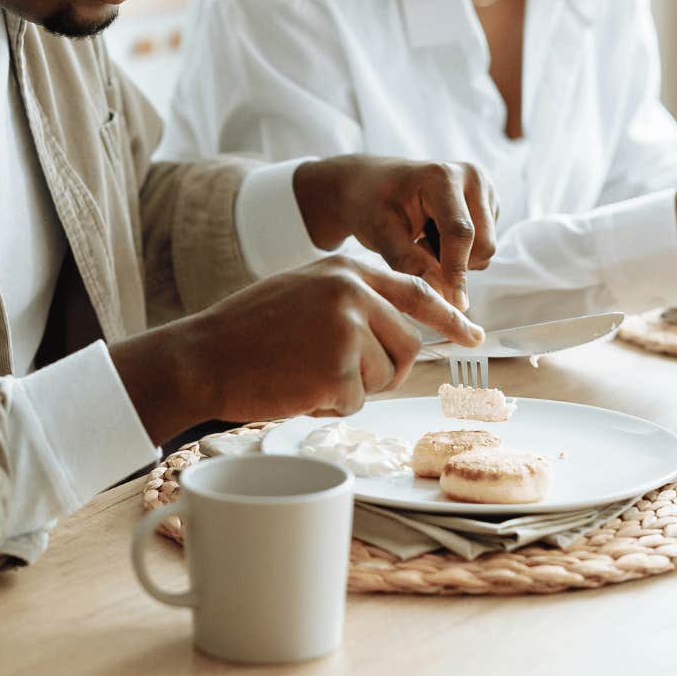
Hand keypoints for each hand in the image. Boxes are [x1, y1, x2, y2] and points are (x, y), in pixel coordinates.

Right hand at [110, 255, 485, 440]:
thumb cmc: (247, 331)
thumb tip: (401, 327)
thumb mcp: (303, 292)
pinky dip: (329, 404)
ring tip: (306, 373)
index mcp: (345, 271)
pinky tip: (296, 387)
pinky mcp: (337, 369)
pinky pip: (355, 401)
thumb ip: (352, 299)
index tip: (474, 335)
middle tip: (341, 375)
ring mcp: (346, 330)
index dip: (449, 318)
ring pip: (383, 376)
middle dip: (383, 370)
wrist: (202, 356)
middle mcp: (352, 293)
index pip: (416, 292)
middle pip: (406, 345)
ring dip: (352, 387)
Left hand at [291, 156, 497, 309]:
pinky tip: (434, 236)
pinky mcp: (488, 204)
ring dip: (455, 259)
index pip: (460, 233)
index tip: (454, 306)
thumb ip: (411, 263)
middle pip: (483, 244)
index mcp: (443, 177)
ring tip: (422, 241)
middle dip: (454, 263)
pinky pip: (483, 246)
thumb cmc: (370, 204)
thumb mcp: (381, 233)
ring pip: (485, 249)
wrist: (369, 186)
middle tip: (416, 252)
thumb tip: (442, 297)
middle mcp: (471, 178)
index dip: (457, 272)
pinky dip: (460, 252)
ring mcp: (484, 190)